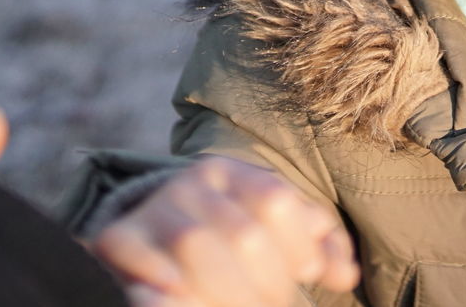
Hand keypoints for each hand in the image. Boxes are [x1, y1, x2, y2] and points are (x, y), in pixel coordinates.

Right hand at [91, 155, 358, 306]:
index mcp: (236, 172)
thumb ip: (315, 245)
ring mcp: (156, 207)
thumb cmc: (229, 233)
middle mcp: (194, 181)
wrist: (149, 229)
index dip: (298, 244)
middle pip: (243, 233)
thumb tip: (346, 273)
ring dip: (226, 293)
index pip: (276, 201)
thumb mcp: (273, 229)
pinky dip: (170, 289)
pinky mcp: (119, 238)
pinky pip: (145, 263)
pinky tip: (186, 301)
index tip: (308, 274)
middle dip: (267, 285)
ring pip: (197, 246)